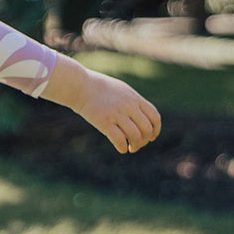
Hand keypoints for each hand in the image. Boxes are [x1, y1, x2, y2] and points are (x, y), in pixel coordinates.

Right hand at [44, 55, 160, 153]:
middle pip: (146, 129)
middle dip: (145, 140)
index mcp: (134, 98)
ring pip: (135, 136)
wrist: (78, 85)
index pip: (154, 117)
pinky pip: (119, 140)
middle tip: (137, 144)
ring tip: (131, 148)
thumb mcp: (120, 89)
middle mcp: (128, 106)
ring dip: (135, 146)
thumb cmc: (97, 86)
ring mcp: (116, 114)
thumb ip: (132, 102)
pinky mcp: (104, 122)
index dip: (155, 130)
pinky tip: (121, 148)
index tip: (151, 137)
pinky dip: (123, 147)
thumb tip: (140, 116)